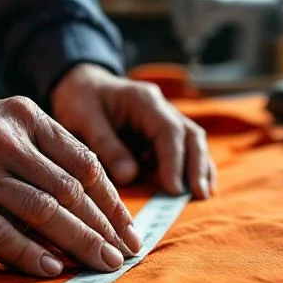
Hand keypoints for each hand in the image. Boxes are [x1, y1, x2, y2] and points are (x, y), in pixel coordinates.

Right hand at [0, 98, 141, 276]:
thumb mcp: (1, 129)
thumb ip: (43, 159)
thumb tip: (90, 213)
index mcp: (26, 118)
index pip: (85, 164)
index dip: (112, 202)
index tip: (129, 230)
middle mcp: (5, 140)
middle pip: (70, 190)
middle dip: (103, 227)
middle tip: (124, 255)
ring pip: (42, 211)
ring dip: (78, 243)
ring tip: (101, 265)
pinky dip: (29, 252)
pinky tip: (53, 268)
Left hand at [50, 64, 215, 198]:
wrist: (81, 87)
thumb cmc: (81, 100)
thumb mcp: (83, 118)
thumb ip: (105, 145)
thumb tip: (130, 176)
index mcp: (144, 100)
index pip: (169, 130)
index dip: (174, 160)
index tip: (173, 187)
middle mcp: (161, 109)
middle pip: (190, 135)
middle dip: (196, 166)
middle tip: (199, 195)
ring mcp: (164, 122)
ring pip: (192, 143)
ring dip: (199, 169)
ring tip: (201, 195)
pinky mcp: (160, 137)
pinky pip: (183, 151)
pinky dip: (191, 169)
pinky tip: (194, 189)